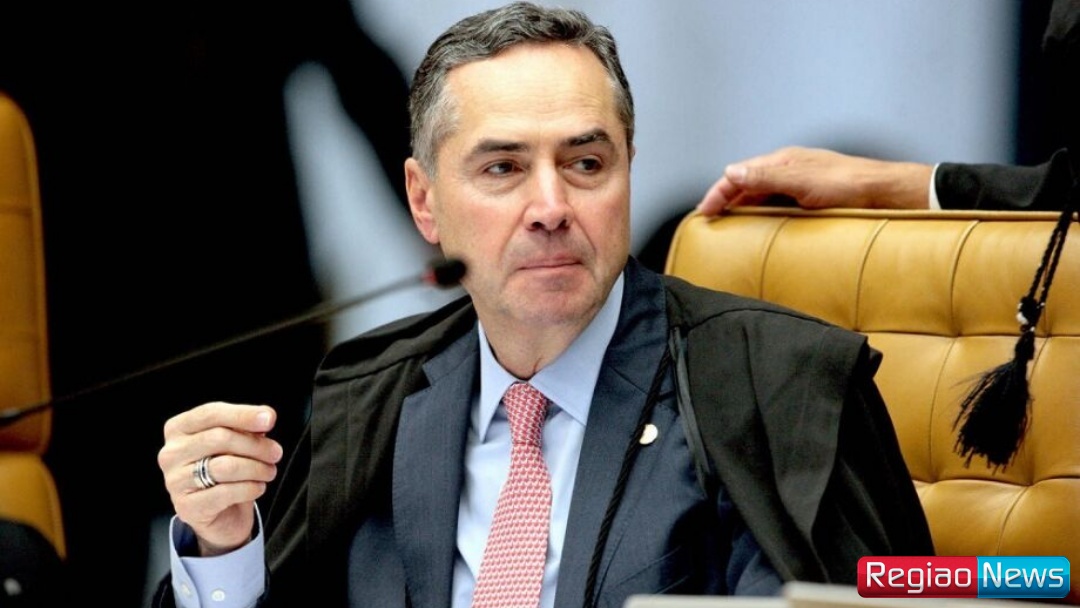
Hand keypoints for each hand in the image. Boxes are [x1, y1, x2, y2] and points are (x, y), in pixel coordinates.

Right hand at [158, 402, 281, 555]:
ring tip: (269, 471)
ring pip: (224, 466)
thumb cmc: (227, 471)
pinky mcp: (186, 507)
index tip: (269, 419)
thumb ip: (246, 427)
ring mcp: (175, 481)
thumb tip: (266, 416)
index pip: (210, 413)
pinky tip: (258, 487)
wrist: (221, 515)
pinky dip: (250, 488)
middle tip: (276, 453)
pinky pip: (226, 492)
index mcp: (178, 429)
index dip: (242, 415)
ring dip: (256, 468)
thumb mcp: (235, 443)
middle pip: (219, 438)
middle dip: (255, 445)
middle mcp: (171, 453)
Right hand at [696, 146, 933, 213]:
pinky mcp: (809, 199)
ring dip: (742, 208)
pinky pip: (776, 205)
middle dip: (725, 200)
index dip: (718, 192)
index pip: (738, 174)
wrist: (886, 193)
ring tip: (728, 227)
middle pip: (747, 184)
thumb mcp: (803, 181)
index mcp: (783, 161)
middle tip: (710, 222)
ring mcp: (799, 184)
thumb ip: (766, 176)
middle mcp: (788, 170)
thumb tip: (731, 171)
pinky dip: (761, 215)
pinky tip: (759, 228)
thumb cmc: (849, 185)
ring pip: (761, 195)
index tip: (705, 212)